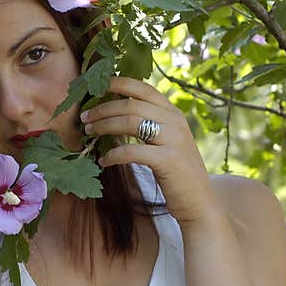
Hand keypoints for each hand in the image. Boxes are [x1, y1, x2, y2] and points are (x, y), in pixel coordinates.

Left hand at [79, 76, 220, 225]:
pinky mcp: (168, 160)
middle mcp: (175, 121)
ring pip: (130, 122)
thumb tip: (114, 116)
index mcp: (173, 114)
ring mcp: (173, 139)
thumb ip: (149, 126)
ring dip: (104, 126)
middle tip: (85, 118)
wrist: (200, 202)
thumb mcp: (166, 143)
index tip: (98, 87)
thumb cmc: (176, 173)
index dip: (119, 84)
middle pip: (131, 104)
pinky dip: (113, 155)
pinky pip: (132, 151)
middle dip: (103, 109)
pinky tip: (103, 162)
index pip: (144, 89)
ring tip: (89, 134)